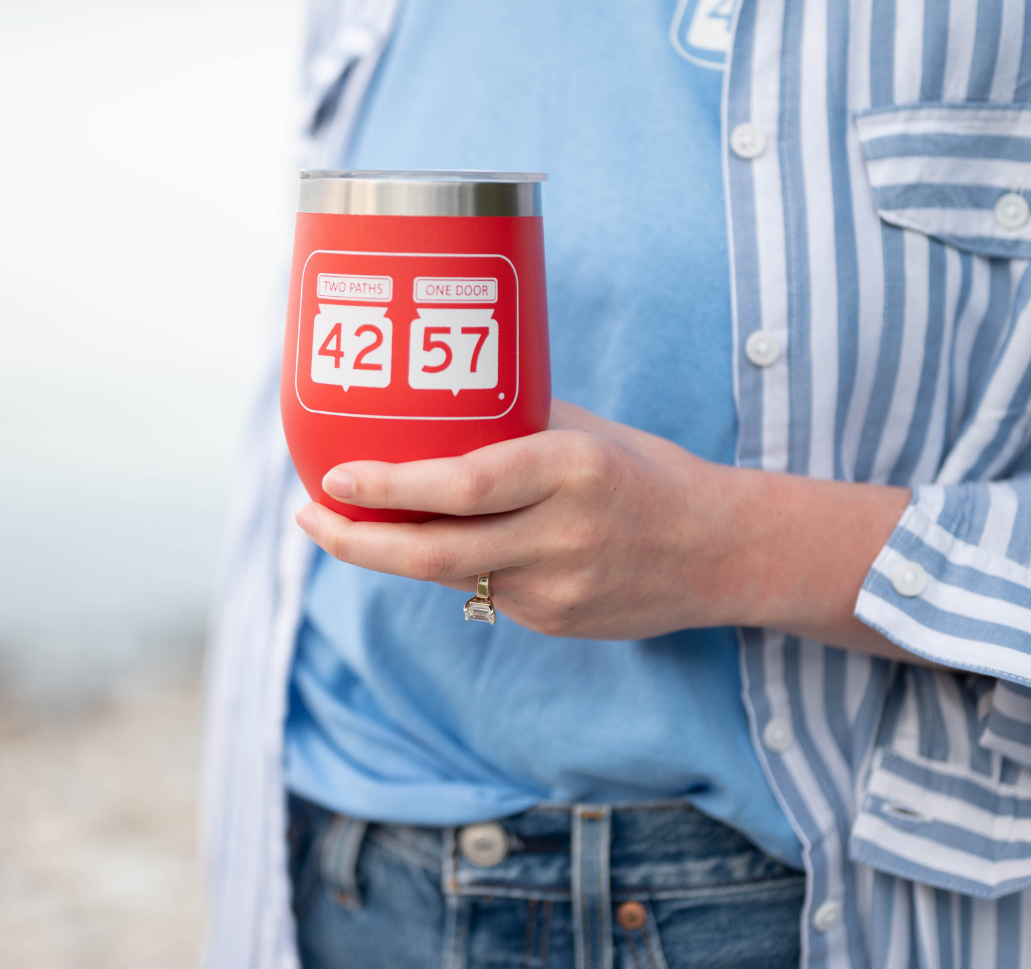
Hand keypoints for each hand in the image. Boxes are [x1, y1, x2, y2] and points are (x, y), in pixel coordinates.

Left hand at [295, 399, 913, 650]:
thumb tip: (432, 406)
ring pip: (449, 575)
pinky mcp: (556, 623)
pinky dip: (449, 566)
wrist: (718, 551)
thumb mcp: (586, 433)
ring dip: (391, 553)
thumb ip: (514, 427)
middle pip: (434, 553)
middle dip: (356, 540)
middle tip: (311, 515)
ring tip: (349, 524)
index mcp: (571, 469)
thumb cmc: (647, 473)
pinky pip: (483, 592)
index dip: (388, 488)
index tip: (333, 476)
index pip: (463, 485)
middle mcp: (562, 534)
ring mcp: (559, 590)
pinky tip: (434, 542)